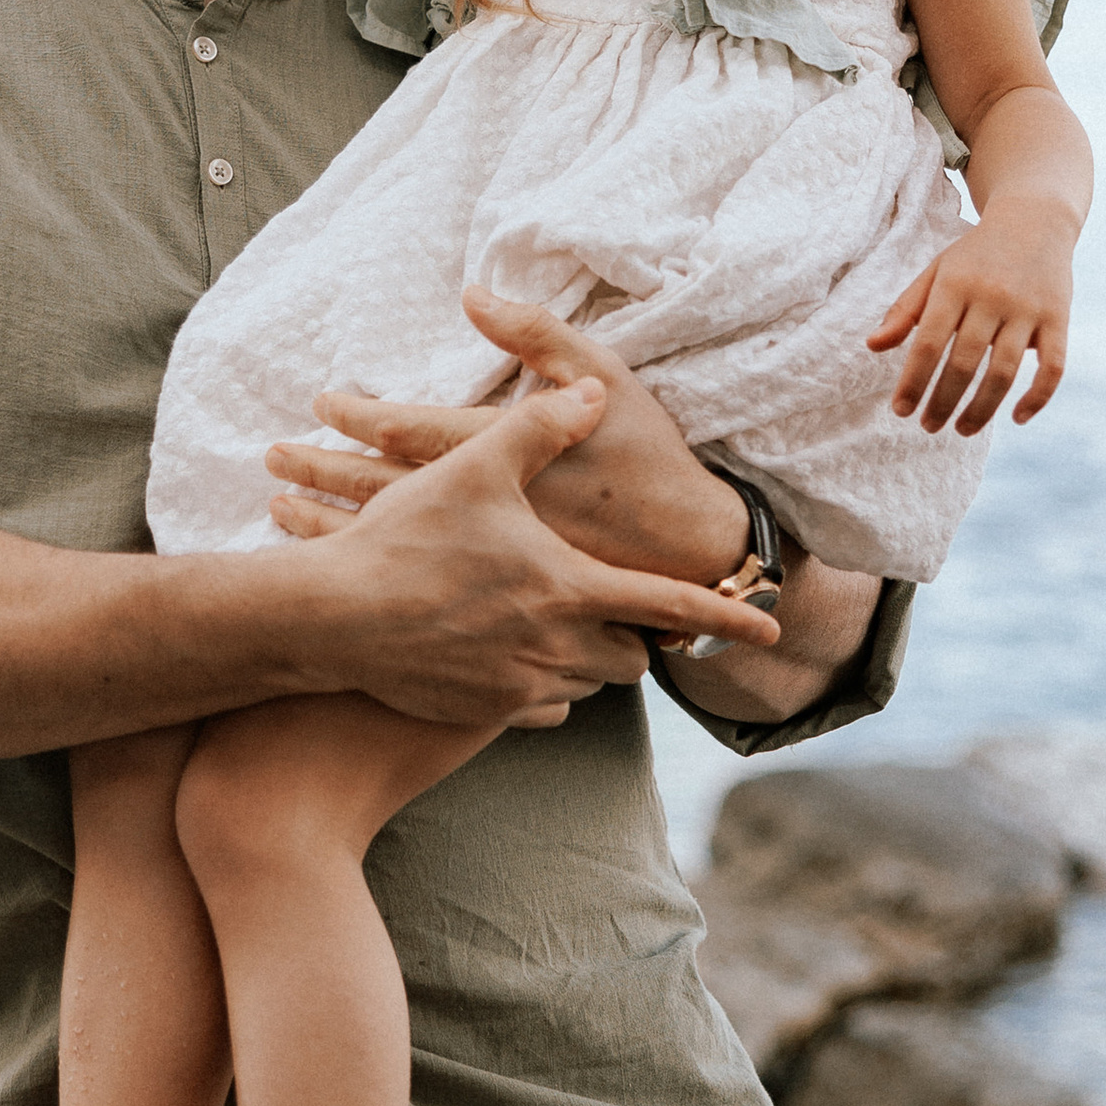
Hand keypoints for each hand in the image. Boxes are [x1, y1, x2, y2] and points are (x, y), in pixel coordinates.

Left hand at [265, 286, 748, 582]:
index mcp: (503, 451)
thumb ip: (536, 334)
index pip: (405, 429)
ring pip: (387, 539)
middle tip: (272, 457)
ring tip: (278, 508)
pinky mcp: (492, 591)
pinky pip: (413, 577)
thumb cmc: (647, 455)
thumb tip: (472, 293)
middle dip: (319, 469)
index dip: (354, 415)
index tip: (319, 403)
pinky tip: (336, 563)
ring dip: (327, 521)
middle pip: (377, 487)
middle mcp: (483, 508)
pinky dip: (367, 566)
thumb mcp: (604, 376)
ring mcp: (484, 556)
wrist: (692, 552)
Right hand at [293, 368, 776, 729]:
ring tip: (560, 625)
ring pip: (587, 686)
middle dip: (633, 634)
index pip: (671, 606)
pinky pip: (541, 710)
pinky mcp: (482, 712)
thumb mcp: (472, 467)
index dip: (728, 614)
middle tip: (616, 606)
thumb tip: (591, 393)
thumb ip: (539, 427)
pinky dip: (543, 687)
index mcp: (568, 586)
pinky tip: (517, 658)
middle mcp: (555, 646)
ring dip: (588, 659)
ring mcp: (519, 686)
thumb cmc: (403, 540)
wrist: (332, 620)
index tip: (773, 631)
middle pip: (630, 656)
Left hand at [867, 204, 1074, 430]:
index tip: (900, 410)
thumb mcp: (936, 271)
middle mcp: (991, 297)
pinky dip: (1037, 397)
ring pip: (1003, 371)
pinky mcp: (1058, 318)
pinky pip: (1053, 366)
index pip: (928, 343)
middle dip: (943, 402)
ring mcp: (1027, 309)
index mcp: (955, 285)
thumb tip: (872, 346)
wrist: (1035, 219)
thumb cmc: (976, 254)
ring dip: (982, 409)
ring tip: (962, 430)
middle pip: (963, 363)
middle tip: (929, 427)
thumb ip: (904, 309)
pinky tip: (1017, 417)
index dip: (913, 381)